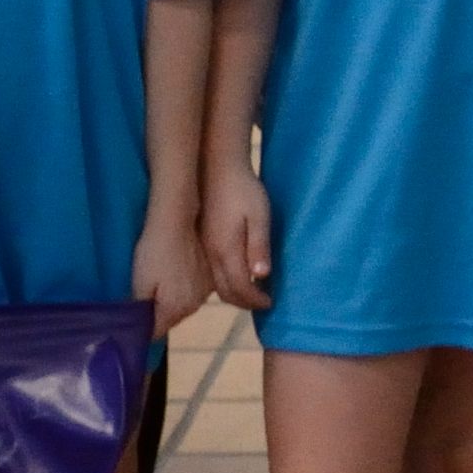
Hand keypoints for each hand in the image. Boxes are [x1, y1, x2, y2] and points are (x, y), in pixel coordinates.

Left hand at [132, 210, 211, 336]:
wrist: (178, 221)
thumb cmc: (155, 252)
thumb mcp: (139, 282)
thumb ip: (141, 311)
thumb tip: (141, 333)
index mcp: (176, 310)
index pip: (157, 332)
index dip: (144, 327)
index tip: (135, 316)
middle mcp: (194, 306)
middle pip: (171, 319)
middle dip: (158, 313)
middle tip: (145, 294)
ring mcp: (206, 291)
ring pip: (183, 305)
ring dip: (172, 300)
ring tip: (161, 280)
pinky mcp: (211, 277)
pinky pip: (194, 291)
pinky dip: (184, 287)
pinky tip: (177, 272)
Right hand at [204, 164, 276, 313]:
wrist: (217, 169)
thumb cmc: (243, 190)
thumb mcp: (259, 215)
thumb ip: (259, 246)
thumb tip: (262, 276)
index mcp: (226, 250)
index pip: (240, 288)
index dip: (255, 300)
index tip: (270, 303)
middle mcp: (211, 255)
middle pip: (225, 292)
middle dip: (245, 302)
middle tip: (262, 302)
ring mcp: (204, 249)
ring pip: (216, 285)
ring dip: (234, 294)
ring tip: (252, 293)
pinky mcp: (202, 243)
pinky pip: (212, 273)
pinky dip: (225, 283)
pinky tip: (238, 276)